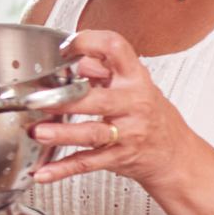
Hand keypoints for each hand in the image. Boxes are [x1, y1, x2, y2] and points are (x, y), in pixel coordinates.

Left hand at [30, 29, 188, 189]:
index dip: (89, 43)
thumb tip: (75, 57)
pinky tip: (43, 172)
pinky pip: (88, 163)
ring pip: (93, 133)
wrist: (175, 153)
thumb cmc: (149, 114)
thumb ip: (103, 69)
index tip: (65, 49)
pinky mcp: (119, 157)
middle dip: (68, 100)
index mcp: (135, 78)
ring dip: (63, 134)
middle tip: (39, 100)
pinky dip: (63, 169)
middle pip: (101, 99)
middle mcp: (134, 104)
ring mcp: (128, 133)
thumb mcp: (132, 84)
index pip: (115, 48)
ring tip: (38, 132)